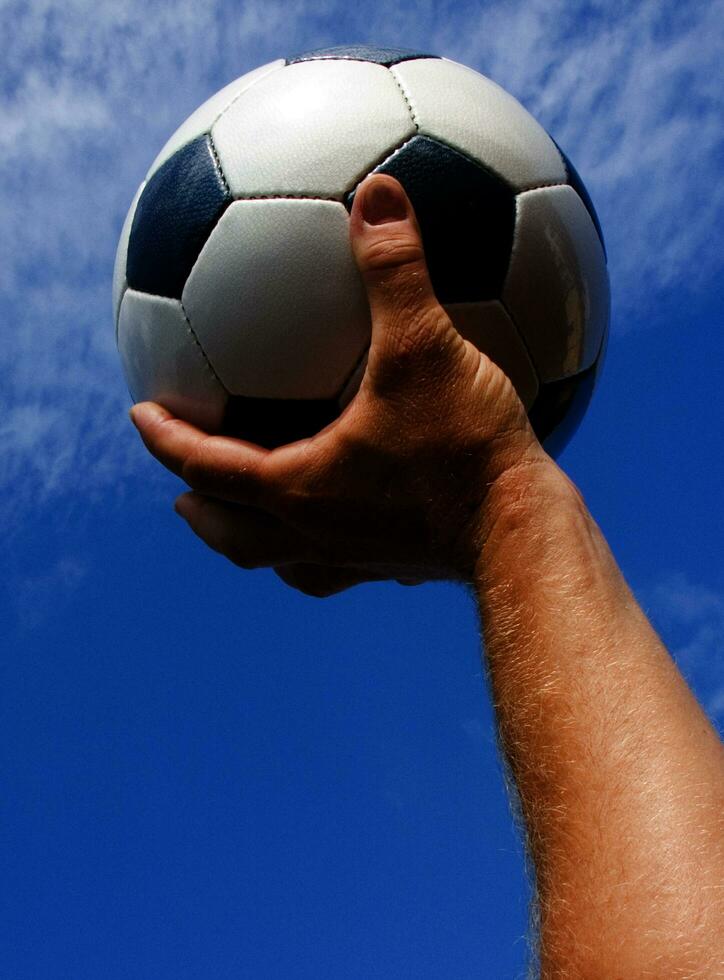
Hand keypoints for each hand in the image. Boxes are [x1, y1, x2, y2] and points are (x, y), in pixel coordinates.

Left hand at [130, 174, 547, 594]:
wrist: (526, 533)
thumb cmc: (466, 451)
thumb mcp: (426, 347)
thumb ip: (395, 271)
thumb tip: (377, 194)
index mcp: (298, 488)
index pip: (206, 466)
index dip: (166, 439)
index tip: (139, 414)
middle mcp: (317, 535)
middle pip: (234, 535)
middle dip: (202, 508)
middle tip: (183, 491)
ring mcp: (360, 559)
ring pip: (284, 561)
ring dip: (257, 538)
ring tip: (251, 516)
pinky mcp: (402, 565)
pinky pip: (348, 562)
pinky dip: (330, 545)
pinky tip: (358, 516)